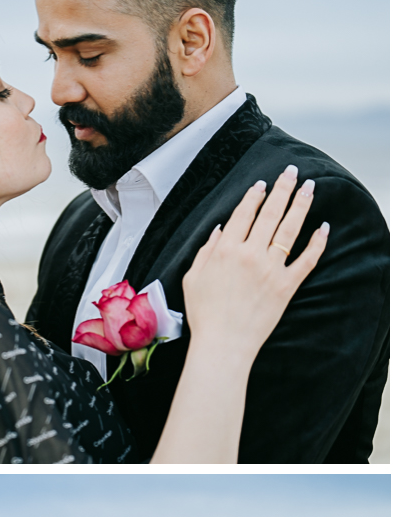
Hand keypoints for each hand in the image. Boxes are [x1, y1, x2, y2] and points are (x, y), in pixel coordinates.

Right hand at [182, 165, 327, 363]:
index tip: (262, 184)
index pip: (243, 214)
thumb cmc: (204, 314)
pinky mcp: (285, 286)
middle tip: (291, 172)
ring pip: (289, 230)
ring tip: (309, 188)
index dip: (254, 196)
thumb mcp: (192, 279)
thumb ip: (206, 251)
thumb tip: (220, 229)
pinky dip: (317, 244)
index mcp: (225, 250)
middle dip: (282, 189)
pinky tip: (324, 228)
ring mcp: (270, 269)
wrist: (223, 344)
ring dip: (301, 205)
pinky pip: (306, 260)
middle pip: (270, 214)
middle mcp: (249, 254)